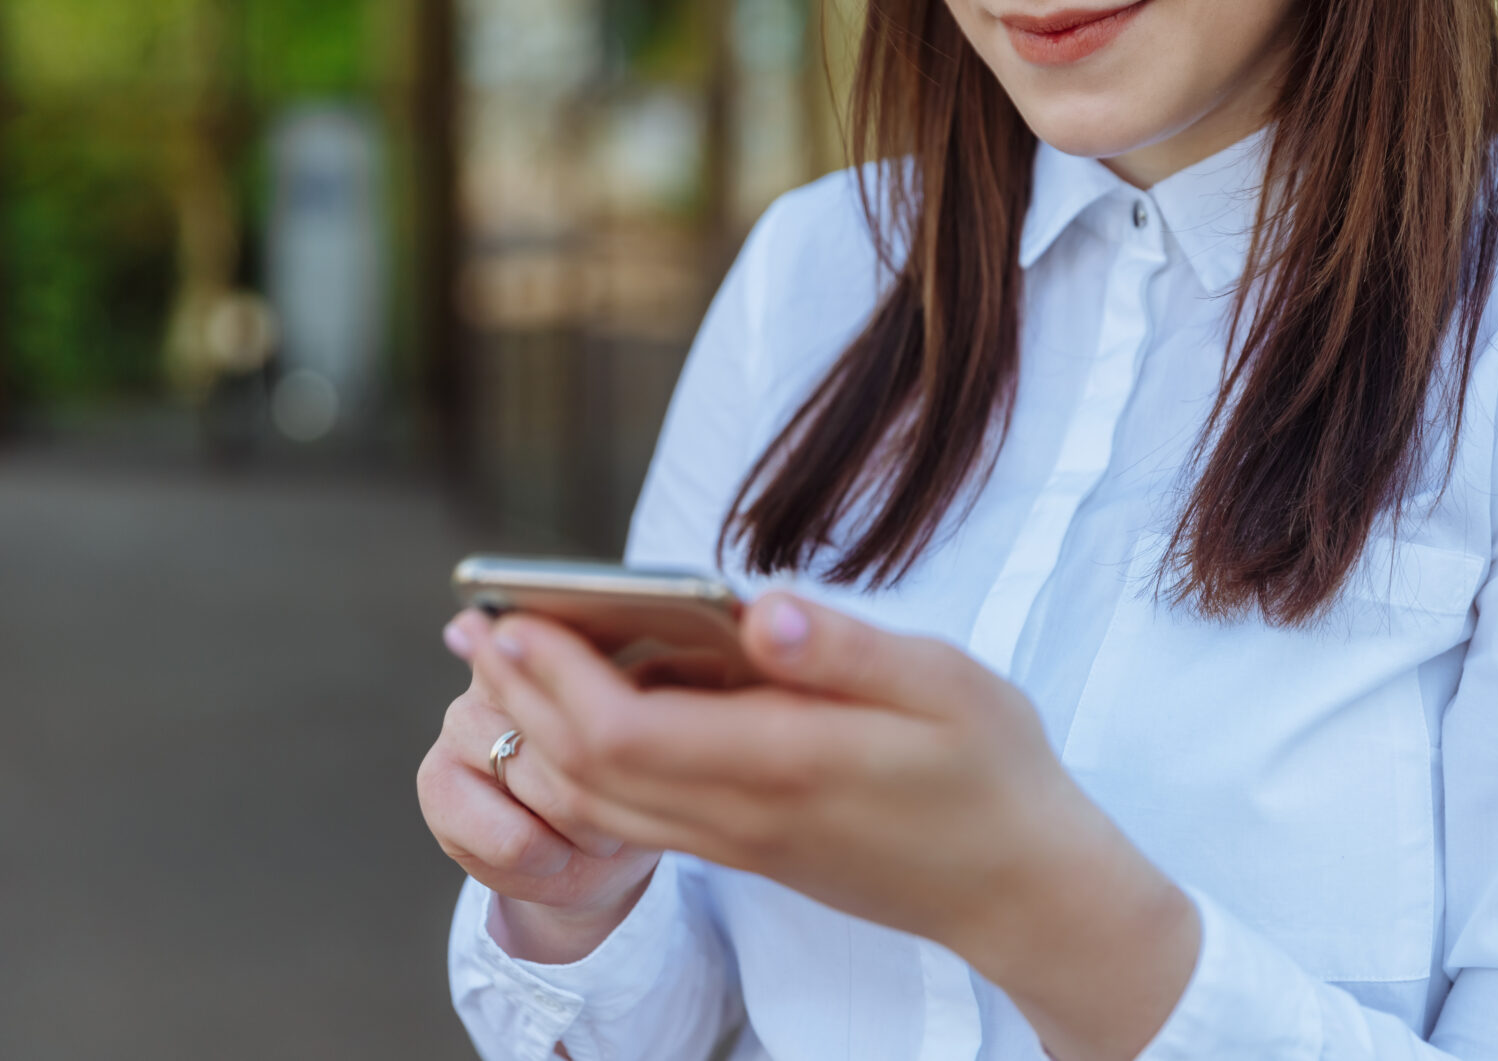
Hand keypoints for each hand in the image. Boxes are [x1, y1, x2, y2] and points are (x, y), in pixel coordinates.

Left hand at [456, 590, 1198, 1060]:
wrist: (1021, 891)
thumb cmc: (992, 772)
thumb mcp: (945, 686)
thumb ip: (844, 649)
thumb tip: (755, 607)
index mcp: (785, 765)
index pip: (627, 732)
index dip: (557, 675)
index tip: (516, 613)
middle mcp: (744, 816)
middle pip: (590, 768)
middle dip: (523, 697)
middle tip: (476, 624)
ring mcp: (740, 843)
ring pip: (602, 801)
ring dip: (541, 734)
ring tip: (506, 664)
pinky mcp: (747, 849)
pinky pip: (636, 815)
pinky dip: (585, 764)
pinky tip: (582, 713)